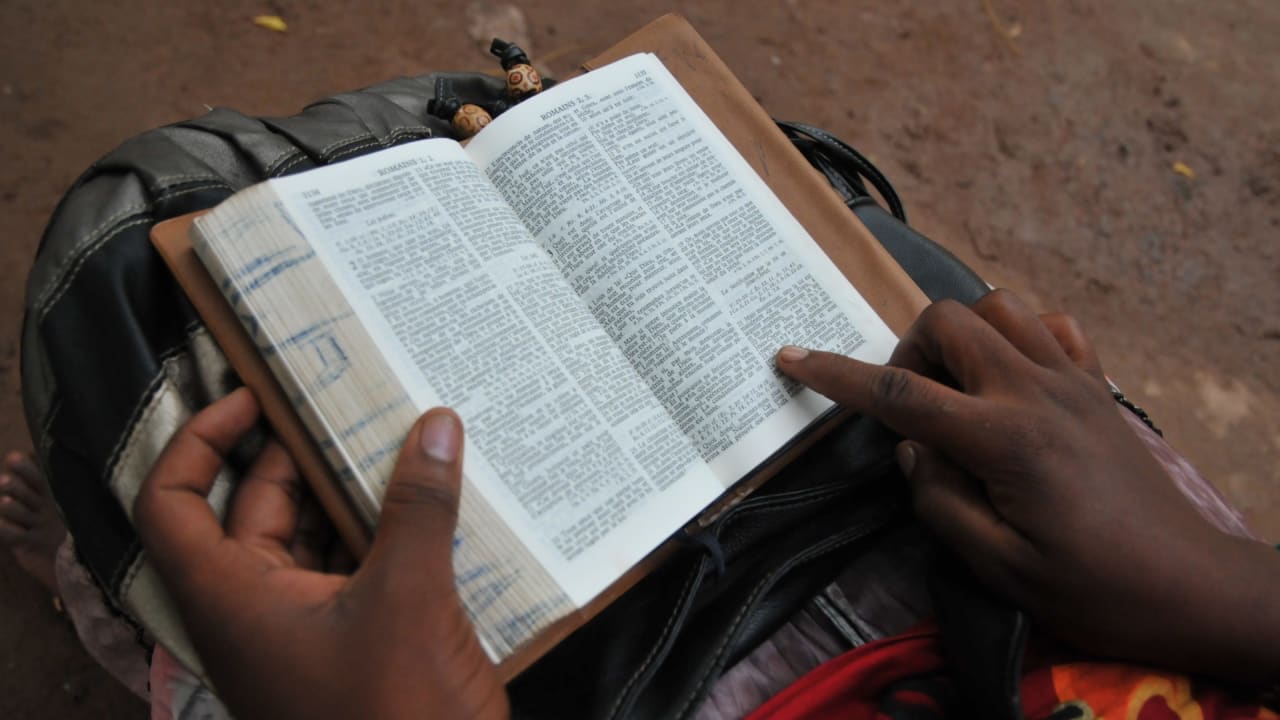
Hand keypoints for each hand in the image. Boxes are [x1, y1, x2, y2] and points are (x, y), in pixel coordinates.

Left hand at [134, 389, 508, 719]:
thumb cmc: (395, 718)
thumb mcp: (409, 600)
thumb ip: (418, 509)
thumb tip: (435, 426)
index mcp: (235, 598)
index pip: (174, 501)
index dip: (201, 439)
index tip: (256, 397)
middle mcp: (258, 610)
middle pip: (256, 507)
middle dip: (302, 453)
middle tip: (355, 403)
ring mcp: (306, 631)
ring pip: (314, 537)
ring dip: (354, 491)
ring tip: (403, 439)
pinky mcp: (353, 645)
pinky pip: (357, 569)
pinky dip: (385, 532)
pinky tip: (435, 501)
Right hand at [777, 289, 1279, 681]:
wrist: (1187, 584)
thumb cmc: (1088, 586)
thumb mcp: (995, 563)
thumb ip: (938, 498)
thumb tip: (911, 447)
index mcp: (1002, 439)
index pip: (899, 393)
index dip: (836, 375)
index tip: (791, 357)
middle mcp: (1035, 390)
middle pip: (949, 321)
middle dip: (909, 352)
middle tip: (913, 409)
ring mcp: (1073, 379)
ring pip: (1000, 306)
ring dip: (963, 336)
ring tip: (959, 389)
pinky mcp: (1098, 384)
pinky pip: (1050, 326)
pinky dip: (1019, 337)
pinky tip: (1012, 380)